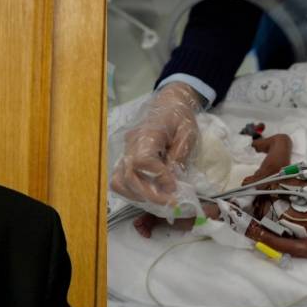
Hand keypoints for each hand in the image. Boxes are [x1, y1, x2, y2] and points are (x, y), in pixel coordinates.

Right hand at [110, 82, 201, 206]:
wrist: (168, 104)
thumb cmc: (179, 117)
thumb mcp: (188, 132)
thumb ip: (179, 155)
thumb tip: (171, 180)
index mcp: (147, 134)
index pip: (143, 161)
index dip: (157, 177)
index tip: (174, 186)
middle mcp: (131, 143)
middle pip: (128, 175)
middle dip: (148, 194)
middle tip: (169, 202)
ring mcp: (126, 151)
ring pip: (118, 180)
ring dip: (136, 195)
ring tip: (157, 200)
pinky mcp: (126, 157)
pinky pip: (120, 179)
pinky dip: (132, 191)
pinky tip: (148, 194)